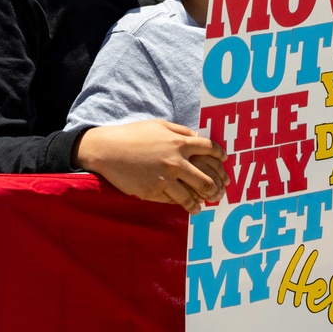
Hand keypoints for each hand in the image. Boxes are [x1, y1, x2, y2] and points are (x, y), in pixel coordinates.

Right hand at [74, 120, 227, 213]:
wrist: (108, 150)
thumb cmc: (133, 135)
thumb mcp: (159, 125)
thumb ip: (180, 131)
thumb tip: (196, 136)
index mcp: (179, 142)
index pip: (209, 149)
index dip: (220, 155)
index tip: (224, 161)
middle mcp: (176, 162)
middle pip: (206, 178)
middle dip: (216, 187)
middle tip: (220, 191)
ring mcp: (165, 179)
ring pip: (192, 195)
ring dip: (201, 201)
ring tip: (203, 205)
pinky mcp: (154, 192)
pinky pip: (174, 201)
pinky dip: (183, 204)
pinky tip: (188, 206)